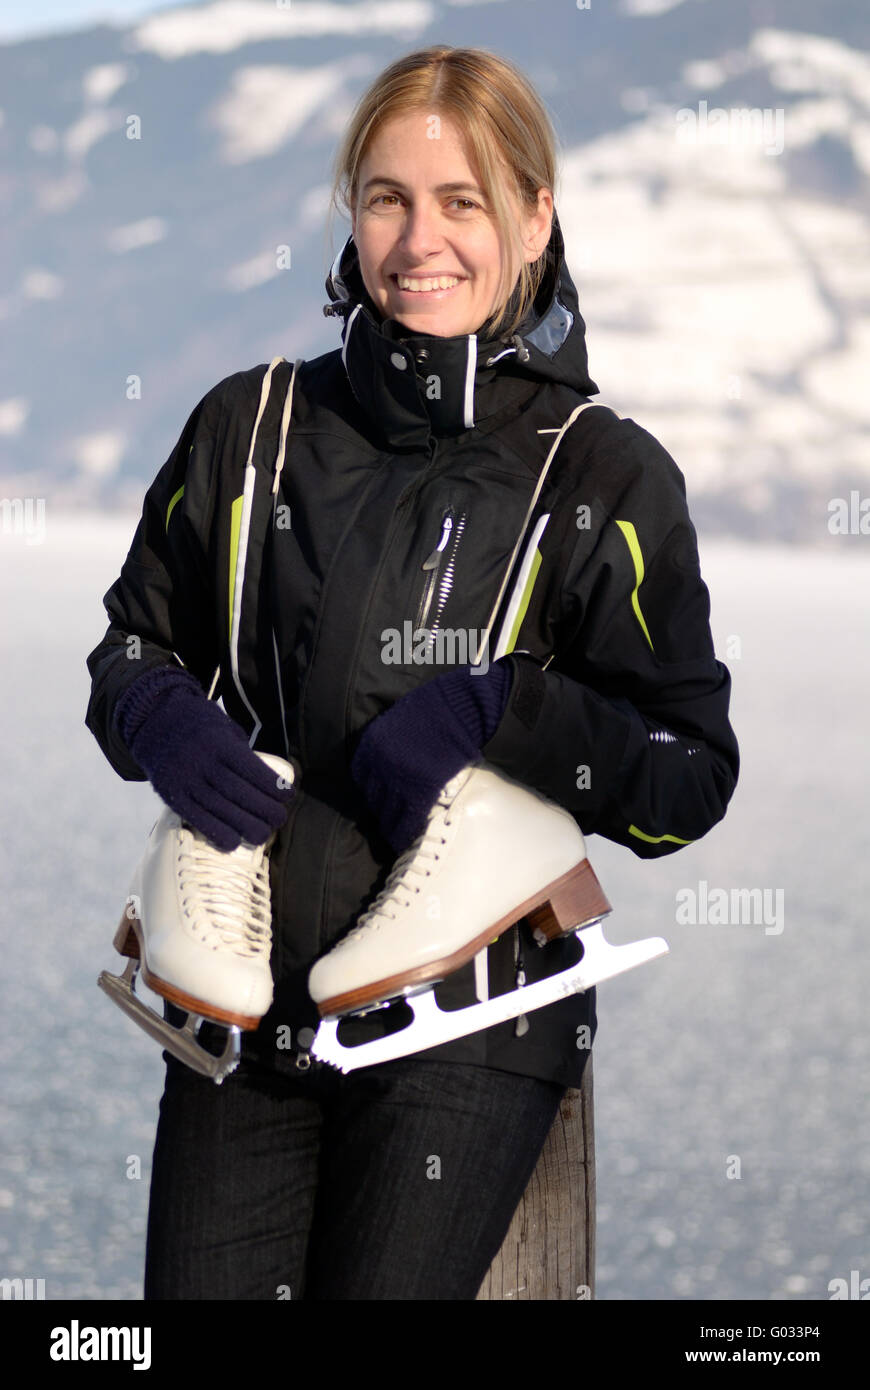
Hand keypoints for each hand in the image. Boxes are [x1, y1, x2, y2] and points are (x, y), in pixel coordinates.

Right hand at [115, 666, 294, 849]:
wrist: (153, 719)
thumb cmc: (198, 724)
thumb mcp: (223, 728)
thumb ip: (241, 752)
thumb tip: (267, 780)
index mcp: (220, 743)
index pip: (251, 769)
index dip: (272, 786)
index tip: (288, 796)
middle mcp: (202, 762)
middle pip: (238, 792)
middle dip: (264, 810)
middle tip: (279, 819)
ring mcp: (185, 779)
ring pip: (219, 809)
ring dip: (244, 826)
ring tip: (262, 836)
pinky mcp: (171, 794)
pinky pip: (195, 818)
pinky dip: (215, 833)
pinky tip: (232, 843)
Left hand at [350, 658, 513, 853]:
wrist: (459, 707)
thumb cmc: (434, 709)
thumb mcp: (398, 722)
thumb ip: (389, 744)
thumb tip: (389, 764)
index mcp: (371, 746)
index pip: (362, 778)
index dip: (372, 790)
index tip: (380, 798)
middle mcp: (378, 764)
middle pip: (374, 798)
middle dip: (382, 812)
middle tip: (390, 821)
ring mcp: (398, 779)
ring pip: (388, 814)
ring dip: (392, 826)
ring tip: (398, 836)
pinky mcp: (419, 791)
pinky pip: (407, 820)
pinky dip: (404, 832)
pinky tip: (407, 840)